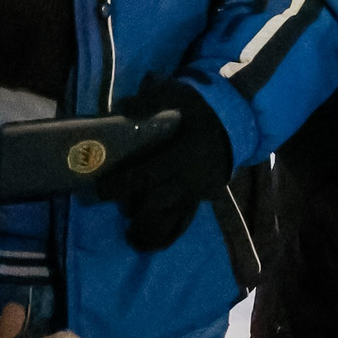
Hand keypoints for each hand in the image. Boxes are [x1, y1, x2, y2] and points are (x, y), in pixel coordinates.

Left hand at [92, 83, 233, 250]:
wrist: (238, 119)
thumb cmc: (201, 107)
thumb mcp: (175, 95)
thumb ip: (148, 103)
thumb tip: (121, 112)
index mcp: (180, 155)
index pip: (144, 176)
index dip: (119, 186)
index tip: (100, 189)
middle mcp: (188, 178)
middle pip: (155, 203)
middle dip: (131, 210)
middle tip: (113, 208)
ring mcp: (197, 191)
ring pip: (170, 219)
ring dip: (149, 230)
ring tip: (132, 238)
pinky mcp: (203, 197)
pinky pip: (185, 221)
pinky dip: (169, 234)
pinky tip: (154, 243)